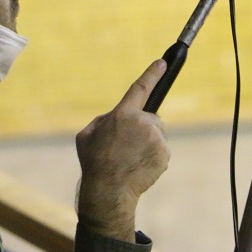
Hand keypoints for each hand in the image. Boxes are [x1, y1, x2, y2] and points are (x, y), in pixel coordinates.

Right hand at [75, 60, 170, 241]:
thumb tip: (116, 117)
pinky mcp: (164, 154)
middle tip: (125, 145)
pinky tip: (139, 165)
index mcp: (123, 114)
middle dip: (141, 127)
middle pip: (149, 117)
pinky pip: (160, 150)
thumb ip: (104, 120)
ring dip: (147, 142)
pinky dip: (152, 156)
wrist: (109, 190)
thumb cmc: (94, 161)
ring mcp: (156, 139)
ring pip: (156, 134)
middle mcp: (143, 123)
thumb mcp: (86, 134)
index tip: (163, 62)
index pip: (140, 88)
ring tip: (130, 158)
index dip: (152, 73)